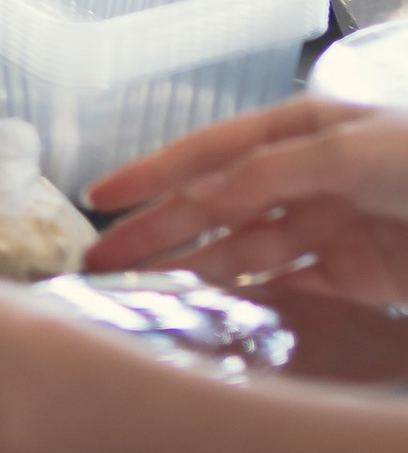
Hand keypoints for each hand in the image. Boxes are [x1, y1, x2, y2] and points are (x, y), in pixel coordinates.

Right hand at [87, 94, 407, 310]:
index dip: (153, 174)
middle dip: (159, 233)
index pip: (211, 152)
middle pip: (217, 208)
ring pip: (243, 255)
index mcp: (302, 133)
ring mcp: (328, 232)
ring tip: (144, 300)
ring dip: (195, 274)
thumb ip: (272, 173)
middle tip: (100, 267)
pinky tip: (212, 319)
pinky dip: (249, 306)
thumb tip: (197, 197)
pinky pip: (287, 293)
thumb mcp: (352, 152)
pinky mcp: (354, 282)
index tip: (98, 199)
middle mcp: (306, 180)